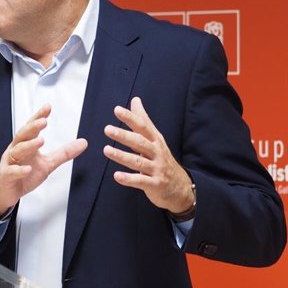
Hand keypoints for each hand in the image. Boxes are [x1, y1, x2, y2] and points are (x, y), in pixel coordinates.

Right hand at [0, 104, 87, 217]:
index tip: (47, 107)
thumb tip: (83, 142)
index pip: (31, 128)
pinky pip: (11, 171)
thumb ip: (64, 153)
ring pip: (17, 151)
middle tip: (44, 121)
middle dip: (33, 127)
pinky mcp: (6, 176)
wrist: (7, 192)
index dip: (38, 117)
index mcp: (26, 144)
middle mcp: (16, 150)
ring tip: (40, 141)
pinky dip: (19, 170)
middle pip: (22, 135)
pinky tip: (28, 169)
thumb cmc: (24, 174)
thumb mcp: (48, 163)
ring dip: (28, 145)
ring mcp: (10, 163)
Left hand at [103, 97, 193, 213]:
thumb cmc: (162, 159)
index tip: (117, 110)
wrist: (181, 187)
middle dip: (124, 135)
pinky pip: (141, 181)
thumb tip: (135, 100)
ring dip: (122, 156)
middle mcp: (156, 153)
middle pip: (140, 142)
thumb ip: (143, 120)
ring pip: (138, 161)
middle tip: (107, 129)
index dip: (131, 118)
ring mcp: (156, 169)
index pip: (143, 126)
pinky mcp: (155, 184)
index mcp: (155, 140)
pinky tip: (117, 176)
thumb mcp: (155, 138)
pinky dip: (129, 179)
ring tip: (106, 150)